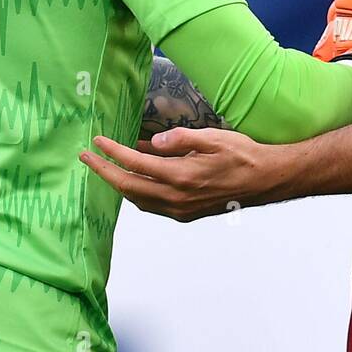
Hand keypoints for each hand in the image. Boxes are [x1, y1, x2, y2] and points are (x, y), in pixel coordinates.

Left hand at [79, 128, 286, 222]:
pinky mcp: (186, 214)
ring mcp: (180, 210)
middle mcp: (176, 198)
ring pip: (138, 199)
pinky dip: (137, 192)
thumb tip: (153, 141)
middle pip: (128, 187)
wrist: (265, 181)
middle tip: (87, 157)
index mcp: (181, 176)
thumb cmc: (242, 155)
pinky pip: (152, 205)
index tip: (97, 142)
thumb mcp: (213, 137)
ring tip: (107, 166)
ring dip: (119, 183)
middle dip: (104, 172)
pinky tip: (136, 178)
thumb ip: (181, 139)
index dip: (112, 153)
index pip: (135, 165)